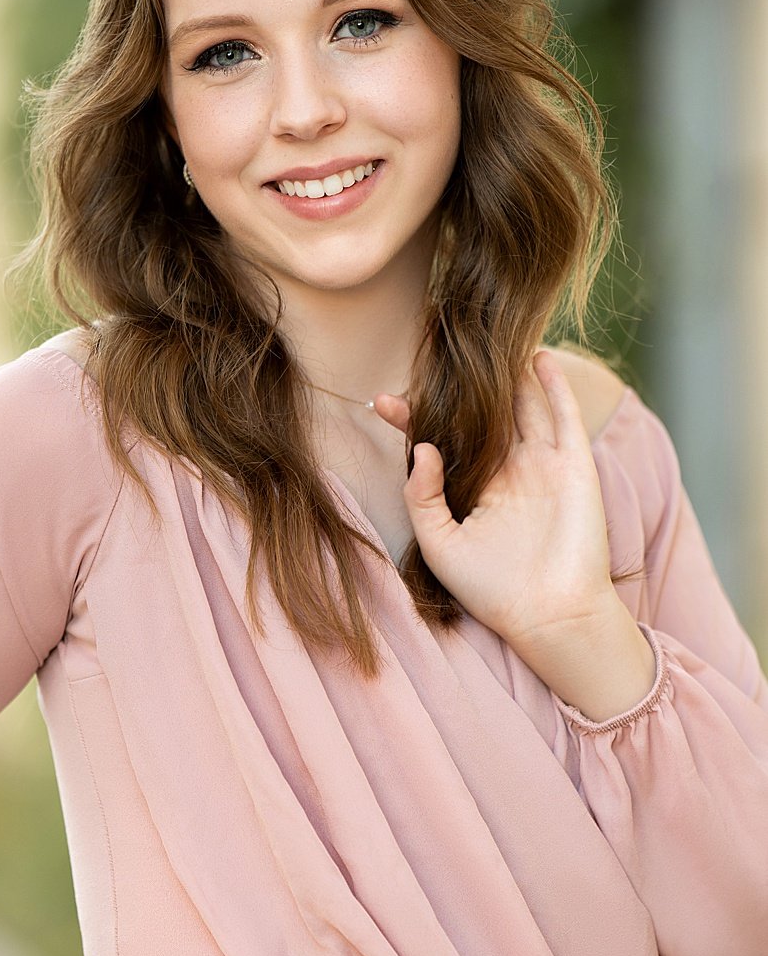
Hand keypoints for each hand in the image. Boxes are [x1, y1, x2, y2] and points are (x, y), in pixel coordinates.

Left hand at [374, 349, 618, 653]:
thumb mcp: (438, 543)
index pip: (438, 442)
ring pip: (522, 407)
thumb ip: (421, 496)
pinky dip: (552, 386)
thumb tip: (421, 447)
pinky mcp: (573, 465)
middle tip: (440, 353)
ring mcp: (540, 466)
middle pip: (481, 416)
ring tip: (491, 341)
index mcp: (472, 490)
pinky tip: (537, 357)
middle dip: (462, 388)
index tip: (383, 400)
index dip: (413, 420)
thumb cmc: (491, 589)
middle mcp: (506, 472)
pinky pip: (562, 416)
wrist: (548, 614)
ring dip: (510, 376)